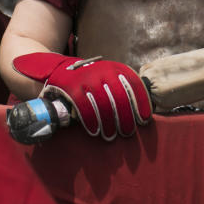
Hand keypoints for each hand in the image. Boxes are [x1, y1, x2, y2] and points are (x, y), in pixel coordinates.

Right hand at [13, 53, 151, 140]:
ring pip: (104, 104)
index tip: (145, 119)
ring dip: (110, 123)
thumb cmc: (87, 78)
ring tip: (111, 136)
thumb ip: (119, 86)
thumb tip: (140, 110)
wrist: (57, 67)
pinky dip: (91, 121)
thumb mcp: (105, 75)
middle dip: (126, 118)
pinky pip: (85, 107)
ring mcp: (87, 79)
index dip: (142, 102)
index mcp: (114, 68)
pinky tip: (95, 131)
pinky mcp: (72, 88)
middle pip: (120, 98)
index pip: (134, 84)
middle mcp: (103, 71)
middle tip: (127, 133)